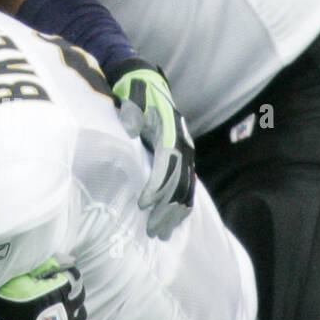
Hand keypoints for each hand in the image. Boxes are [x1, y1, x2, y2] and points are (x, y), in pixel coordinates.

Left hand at [111, 60, 195, 239]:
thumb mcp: (132, 99)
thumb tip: (131, 128)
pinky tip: (174, 224)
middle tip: (151, 230)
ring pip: (186, 190)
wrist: (148, 85)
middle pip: (179, 183)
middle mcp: (183, 146)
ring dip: (175, 213)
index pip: (167, 165)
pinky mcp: (184, 160)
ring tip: (161, 234)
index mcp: (170, 133)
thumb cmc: (136, 95)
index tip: (143, 204)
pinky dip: (182, 207)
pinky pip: (188, 188)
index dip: (157, 186)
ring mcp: (186, 154)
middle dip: (166, 208)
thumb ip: (132, 113)